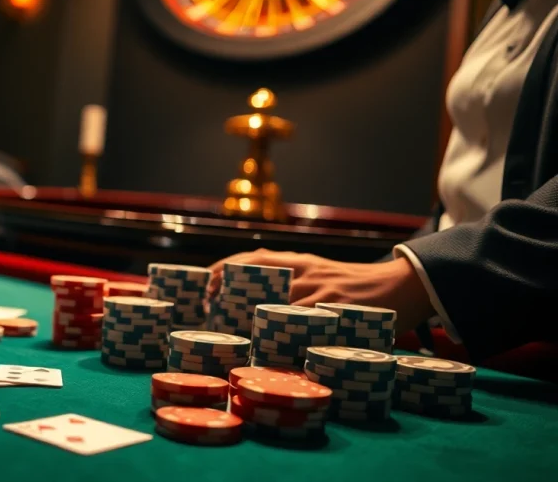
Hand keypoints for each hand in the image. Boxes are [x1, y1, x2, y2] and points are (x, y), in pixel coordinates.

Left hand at [209, 249, 435, 334]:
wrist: (405, 285)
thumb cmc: (357, 285)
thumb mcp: (322, 273)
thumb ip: (295, 282)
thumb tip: (255, 300)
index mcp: (302, 263)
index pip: (256, 258)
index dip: (226, 267)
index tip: (206, 283)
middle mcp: (309, 273)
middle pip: (260, 282)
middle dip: (231, 297)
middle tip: (210, 313)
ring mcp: (324, 292)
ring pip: (280, 307)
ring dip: (256, 324)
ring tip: (235, 339)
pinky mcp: (340, 312)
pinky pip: (309, 327)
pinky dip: (291, 341)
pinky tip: (276, 354)